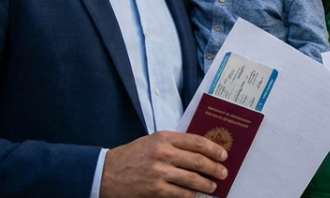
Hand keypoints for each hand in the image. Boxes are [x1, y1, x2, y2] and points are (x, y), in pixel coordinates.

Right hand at [100, 131, 227, 197]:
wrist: (105, 173)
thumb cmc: (131, 157)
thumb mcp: (151, 142)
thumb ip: (173, 145)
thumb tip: (200, 152)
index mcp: (163, 138)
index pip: (196, 142)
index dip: (214, 149)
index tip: (223, 154)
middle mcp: (163, 153)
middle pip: (198, 160)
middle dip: (215, 168)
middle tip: (223, 172)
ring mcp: (159, 172)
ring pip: (192, 179)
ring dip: (207, 184)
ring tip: (213, 186)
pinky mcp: (156, 190)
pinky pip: (181, 193)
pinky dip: (191, 195)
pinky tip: (195, 195)